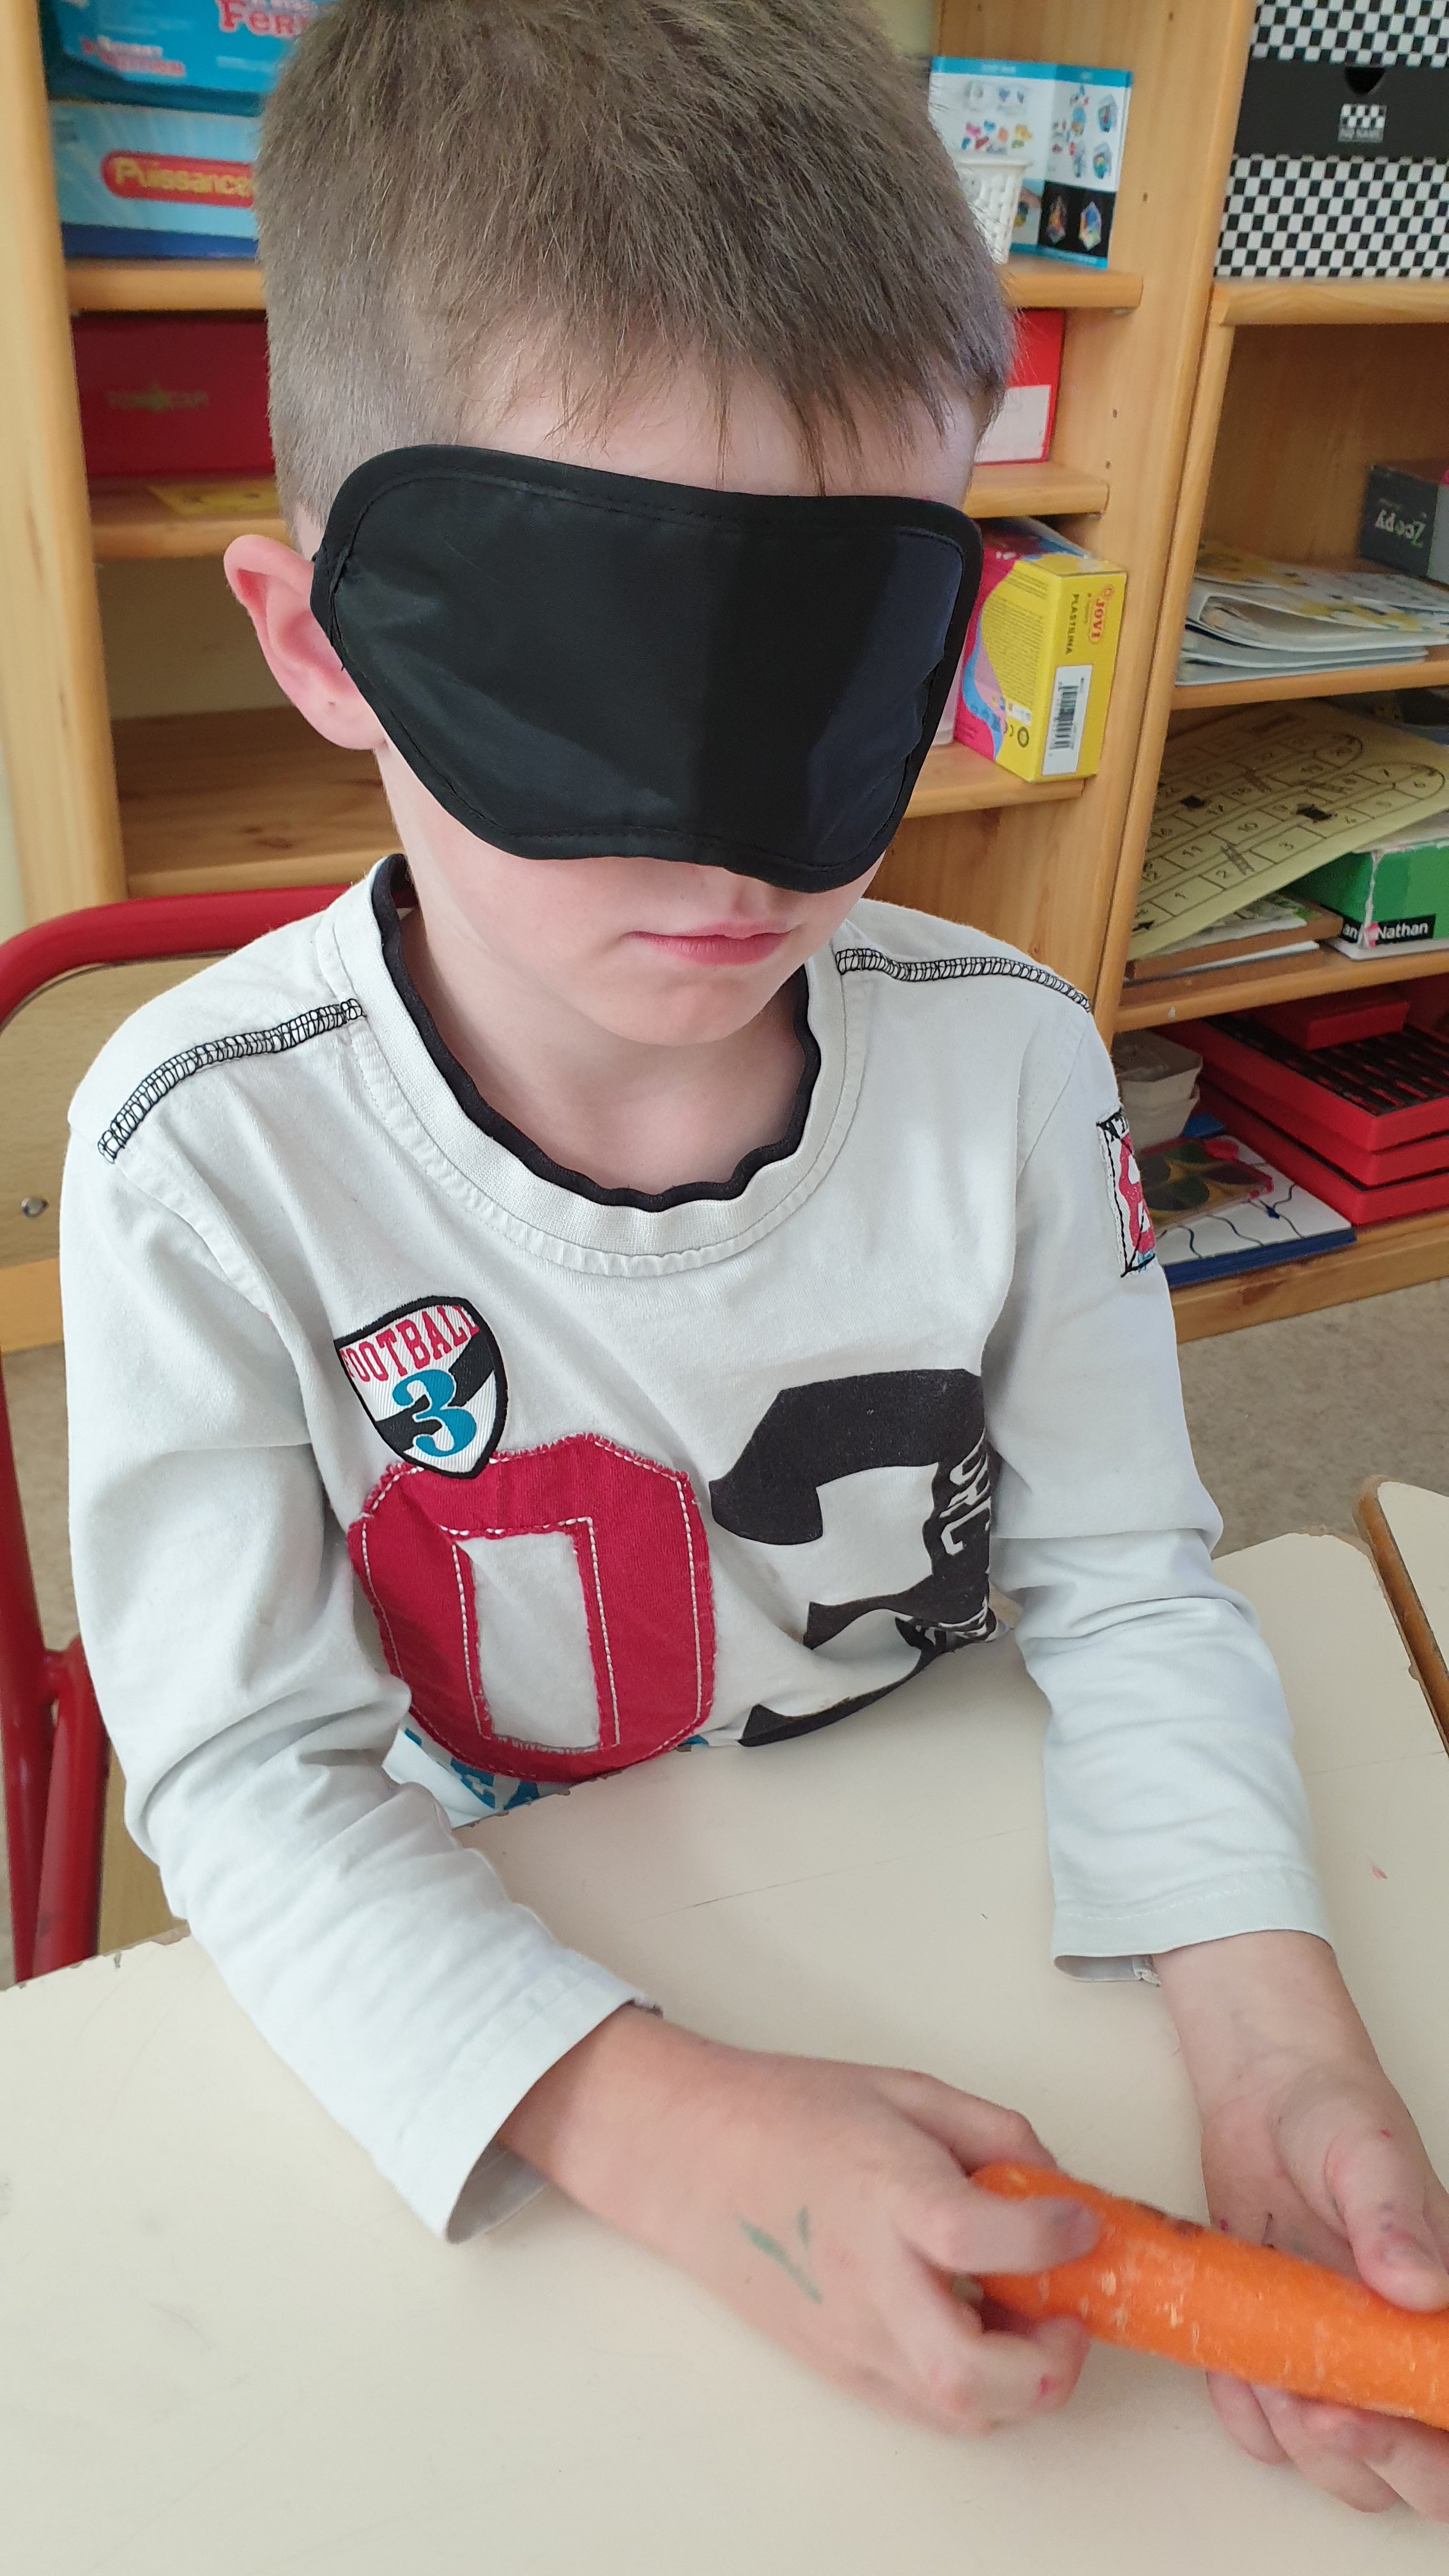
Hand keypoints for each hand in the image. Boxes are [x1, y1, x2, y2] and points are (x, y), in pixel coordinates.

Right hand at [500, 2007, 1097, 2433]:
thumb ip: (993, 2133)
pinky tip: (971, 2321)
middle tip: (1069, 2313)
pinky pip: (923, 2402)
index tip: (1081, 2220)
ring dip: (1018, 2380)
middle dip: (1049, 2365)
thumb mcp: (906, 2091)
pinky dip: (970, 2382)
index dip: (1052, 2237)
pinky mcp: (836, 2364)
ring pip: (957, 2410)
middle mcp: (868, 2279)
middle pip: (971, 2377)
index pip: (978, 2237)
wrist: (691, 2156)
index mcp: (885, 2193)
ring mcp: (848, 2335)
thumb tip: (1056, 2186)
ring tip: (1021, 2316)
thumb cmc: (792, 2114)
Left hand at [1158, 1931, 1448, 2518]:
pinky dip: (1247, 2415)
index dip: (1421, 2448)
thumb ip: (1394, 2220)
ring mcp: (1344, 2361)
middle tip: (1307, 2405)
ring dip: (1299, 2441)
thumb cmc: (1335, 2115)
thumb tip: (1420, 2287)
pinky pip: (1268, 2431)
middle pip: (1416, 2474)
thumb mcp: (1368, 2155)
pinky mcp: (1283, 2355)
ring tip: (1264, 2366)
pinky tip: (1231, 2361)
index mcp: (1446, 2317)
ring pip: (1342, 2465)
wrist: (1263, 2096)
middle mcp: (1402, 2353)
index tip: (1355, 2413)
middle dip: (1364, 2456)